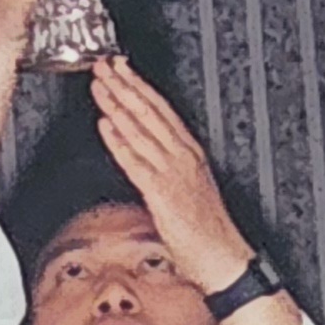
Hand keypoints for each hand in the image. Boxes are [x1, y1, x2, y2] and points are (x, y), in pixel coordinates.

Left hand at [92, 56, 250, 285]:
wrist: (224, 259)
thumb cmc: (208, 231)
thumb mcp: (189, 188)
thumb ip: (167, 167)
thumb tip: (144, 152)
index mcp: (191, 153)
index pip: (161, 110)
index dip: (139, 86)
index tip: (122, 68)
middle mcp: (183, 157)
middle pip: (149, 113)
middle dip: (125, 86)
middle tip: (104, 65)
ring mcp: (174, 173)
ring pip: (141, 131)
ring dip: (117, 105)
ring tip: (100, 86)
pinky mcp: (164, 194)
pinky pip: (137, 163)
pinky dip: (120, 142)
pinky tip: (106, 126)